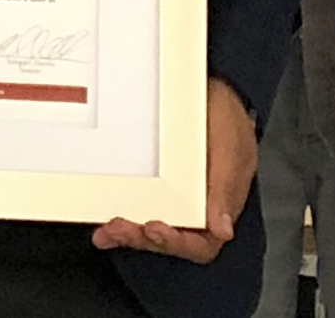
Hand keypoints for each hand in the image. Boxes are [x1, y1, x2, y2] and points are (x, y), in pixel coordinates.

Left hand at [92, 79, 257, 265]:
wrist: (214, 89)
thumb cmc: (228, 119)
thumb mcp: (231, 151)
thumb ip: (224, 190)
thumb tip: (222, 230)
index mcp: (218, 208)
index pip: (201, 245)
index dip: (177, 244)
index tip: (157, 228)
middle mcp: (194, 208)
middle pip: (168, 241)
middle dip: (142, 238)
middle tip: (121, 226)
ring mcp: (172, 197)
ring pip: (148, 229)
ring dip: (127, 234)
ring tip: (109, 229)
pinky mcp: (153, 182)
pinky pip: (135, 206)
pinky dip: (118, 216)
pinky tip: (103, 224)